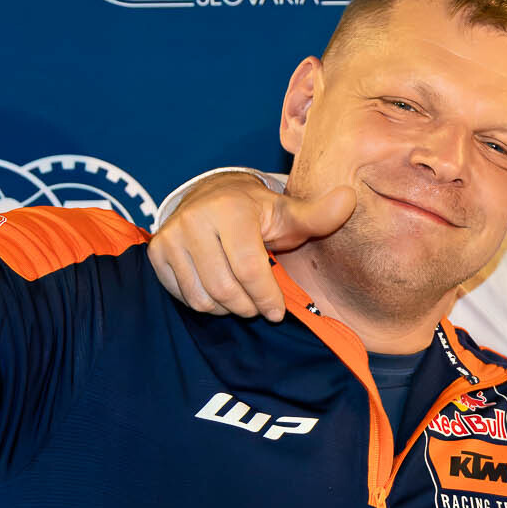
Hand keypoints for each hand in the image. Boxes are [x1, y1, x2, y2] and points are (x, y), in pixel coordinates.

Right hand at [148, 172, 354, 318]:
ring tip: (242, 298)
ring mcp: (171, 236)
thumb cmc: (256, 212)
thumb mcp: (288, 213)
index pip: (249, 270)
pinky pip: (183, 296)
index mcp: (231, 209)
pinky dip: (205, 303)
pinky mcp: (157, 252)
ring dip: (228, 308)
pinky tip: (219, 291)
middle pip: (226, 289)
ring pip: (203, 298)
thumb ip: (318, 214)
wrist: (211, 196)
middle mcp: (195, 219)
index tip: (277, 311)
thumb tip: (349, 199)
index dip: (267, 298)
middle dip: (249, 306)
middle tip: (260, 306)